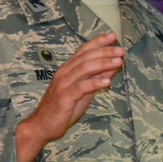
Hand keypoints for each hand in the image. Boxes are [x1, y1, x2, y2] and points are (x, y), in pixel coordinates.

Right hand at [15, 34, 124, 161]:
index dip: (98, 42)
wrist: (42, 125)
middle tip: (120, 49)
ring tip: (118, 61)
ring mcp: (63, 84)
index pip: (83, 51)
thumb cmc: (63, 108)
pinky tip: (107, 82)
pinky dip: (94, 83)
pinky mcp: (64, 97)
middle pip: (85, 57)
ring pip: (84, 68)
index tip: (112, 35)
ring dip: (103, 63)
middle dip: (104, 52)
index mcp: (67, 69)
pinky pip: (80, 87)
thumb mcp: (83, 91)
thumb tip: (112, 66)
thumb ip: (96, 78)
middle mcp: (64, 73)